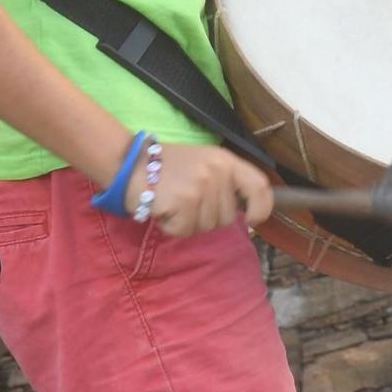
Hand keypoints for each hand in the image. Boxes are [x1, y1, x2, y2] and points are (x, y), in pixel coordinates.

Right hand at [127, 143, 273, 237]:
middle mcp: (217, 172)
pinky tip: (163, 209)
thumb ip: (226, 182)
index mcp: (226, 160)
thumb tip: (247, 210)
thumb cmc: (167, 166)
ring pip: (207, 227)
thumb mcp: (204, 163)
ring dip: (189, 222)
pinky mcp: (184, 201)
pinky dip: (172, 227)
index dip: (262, 208)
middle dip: (208, 217)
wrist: (130, 163)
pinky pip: (185, 231)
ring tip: (174, 201)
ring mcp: (201, 186)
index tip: (252, 219)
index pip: (260, 186)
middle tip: (187, 200)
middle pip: (228, 217)